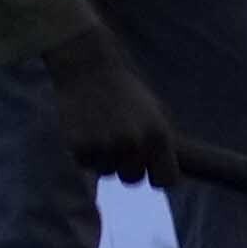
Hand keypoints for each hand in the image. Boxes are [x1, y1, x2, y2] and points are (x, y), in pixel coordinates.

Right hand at [36, 29, 180, 181]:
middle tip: (119, 140)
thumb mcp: (154, 114)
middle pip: (133, 179)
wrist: (89, 67)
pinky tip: (86, 129)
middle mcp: (134, 143)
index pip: (166, 180)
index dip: (157, 175)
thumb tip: (162, 179)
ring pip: (108, 172)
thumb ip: (160, 146)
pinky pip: (86, 164)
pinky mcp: (80, 145)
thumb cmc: (126, 93)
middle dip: (127, 166)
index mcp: (158, 135)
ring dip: (104, 158)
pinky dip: (85, 152)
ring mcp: (106, 145)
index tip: (150, 169)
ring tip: (102, 129)